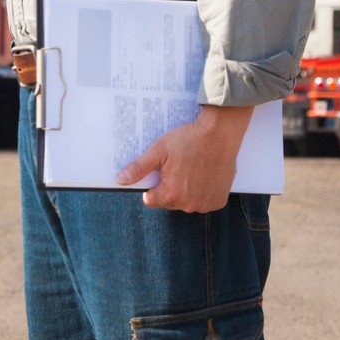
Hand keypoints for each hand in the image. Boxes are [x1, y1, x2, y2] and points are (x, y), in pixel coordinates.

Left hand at [116, 104, 253, 211]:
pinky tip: (203, 175)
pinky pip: (203, 201)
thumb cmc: (188, 140)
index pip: (151, 200)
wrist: (219, 134)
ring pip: (186, 202)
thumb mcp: (159, 150)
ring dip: (186, 191)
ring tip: (191, 169)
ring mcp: (205, 204)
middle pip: (169, 202)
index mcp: (172, 194)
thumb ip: (139, 168)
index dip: (152, 186)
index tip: (161, 172)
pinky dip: (201, 192)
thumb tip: (120, 180)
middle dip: (169, 188)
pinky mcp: (218, 201)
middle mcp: (189, 204)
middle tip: (177, 167)